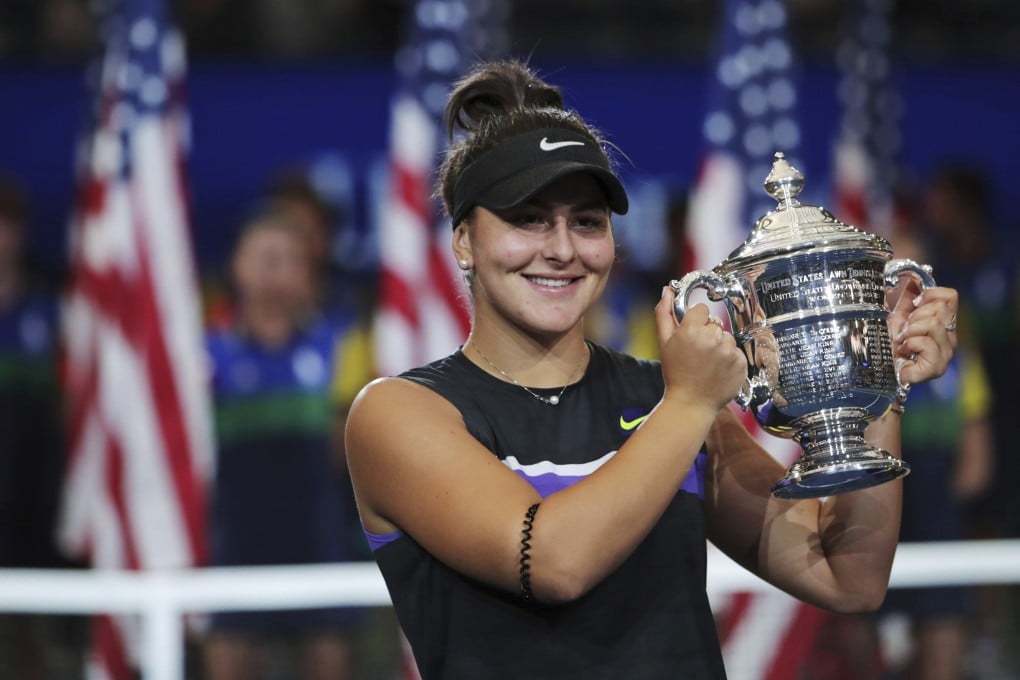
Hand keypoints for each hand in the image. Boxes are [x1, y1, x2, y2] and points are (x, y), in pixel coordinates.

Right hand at [654, 287, 746, 411]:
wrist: (691, 403)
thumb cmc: (675, 374)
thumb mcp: (664, 343)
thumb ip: (664, 313)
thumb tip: (667, 290)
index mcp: (691, 330)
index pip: (701, 310)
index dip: (695, 322)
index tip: (691, 334)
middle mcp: (712, 338)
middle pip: (714, 324)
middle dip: (707, 334)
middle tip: (697, 353)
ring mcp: (728, 351)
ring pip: (726, 337)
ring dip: (720, 347)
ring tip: (708, 363)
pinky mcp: (741, 362)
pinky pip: (736, 351)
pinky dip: (729, 359)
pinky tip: (718, 370)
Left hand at [888, 285, 958, 386]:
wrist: (875, 362)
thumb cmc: (886, 337)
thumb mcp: (895, 309)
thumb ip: (908, 292)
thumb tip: (912, 275)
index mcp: (943, 322)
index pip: (950, 296)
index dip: (929, 295)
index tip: (913, 305)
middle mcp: (949, 337)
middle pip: (941, 310)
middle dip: (915, 316)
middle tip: (904, 329)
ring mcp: (945, 354)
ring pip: (934, 325)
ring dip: (910, 330)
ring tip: (902, 340)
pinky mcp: (936, 367)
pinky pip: (927, 344)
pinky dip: (911, 344)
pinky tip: (904, 350)